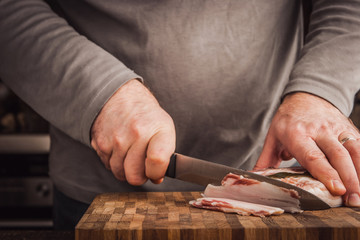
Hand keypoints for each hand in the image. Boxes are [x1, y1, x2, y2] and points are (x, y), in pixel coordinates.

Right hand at [90, 79, 175, 184]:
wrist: (120, 96)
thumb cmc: (146, 116)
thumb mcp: (164, 128)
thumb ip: (165, 155)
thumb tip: (156, 178)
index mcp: (158, 129)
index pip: (157, 162)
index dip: (156, 173)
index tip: (156, 171)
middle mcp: (137, 134)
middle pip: (135, 176)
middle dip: (140, 175)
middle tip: (142, 165)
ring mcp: (116, 139)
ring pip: (120, 174)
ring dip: (125, 169)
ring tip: (131, 153)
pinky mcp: (100, 143)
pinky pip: (108, 166)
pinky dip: (114, 162)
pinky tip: (120, 148)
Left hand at [254, 92, 359, 206]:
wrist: (306, 96)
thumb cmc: (288, 120)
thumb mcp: (273, 137)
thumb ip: (266, 160)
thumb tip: (254, 179)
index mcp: (297, 133)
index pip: (313, 156)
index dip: (326, 173)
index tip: (336, 189)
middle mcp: (319, 130)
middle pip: (337, 156)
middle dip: (348, 180)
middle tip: (352, 201)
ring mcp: (337, 129)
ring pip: (354, 152)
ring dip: (359, 175)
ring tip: (359, 197)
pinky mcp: (350, 129)